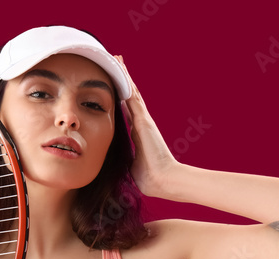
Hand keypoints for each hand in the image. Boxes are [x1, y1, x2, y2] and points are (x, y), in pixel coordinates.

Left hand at [116, 55, 179, 199]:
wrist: (163, 179)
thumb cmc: (150, 178)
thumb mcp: (132, 166)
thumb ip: (127, 160)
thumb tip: (118, 165)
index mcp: (138, 134)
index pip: (127, 112)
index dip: (121, 98)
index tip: (115, 88)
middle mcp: (141, 123)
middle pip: (130, 97)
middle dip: (123, 81)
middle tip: (116, 63)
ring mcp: (143, 120)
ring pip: (131, 92)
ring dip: (124, 75)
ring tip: (117, 59)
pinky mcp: (143, 120)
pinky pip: (132, 96)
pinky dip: (126, 81)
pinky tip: (120, 68)